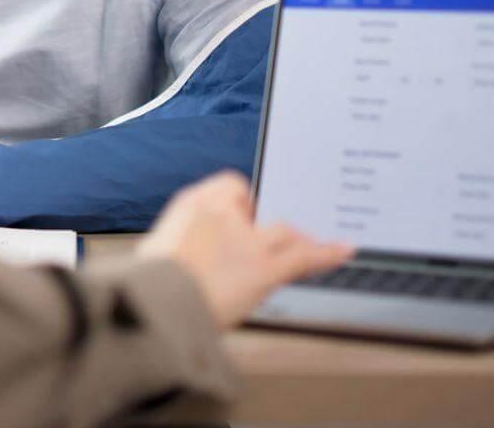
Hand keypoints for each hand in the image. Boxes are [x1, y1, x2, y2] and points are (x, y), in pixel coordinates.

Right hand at [136, 172, 353, 329]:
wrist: (153, 306)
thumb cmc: (149, 286)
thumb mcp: (157, 250)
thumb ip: (183, 241)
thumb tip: (193, 251)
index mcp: (193, 203)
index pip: (234, 187)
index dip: (246, 205)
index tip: (249, 217)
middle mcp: (223, 213)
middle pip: (263, 209)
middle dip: (270, 223)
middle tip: (275, 235)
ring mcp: (246, 240)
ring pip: (286, 232)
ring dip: (297, 240)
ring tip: (312, 244)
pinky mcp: (263, 268)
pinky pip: (304, 256)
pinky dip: (326, 252)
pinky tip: (344, 249)